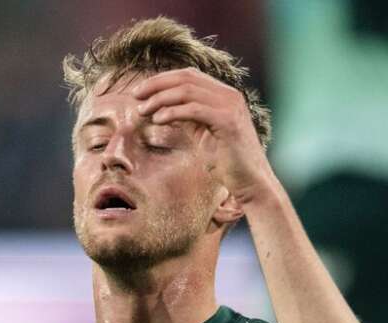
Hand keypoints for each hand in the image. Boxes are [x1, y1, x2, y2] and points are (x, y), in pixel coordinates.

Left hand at [131, 68, 276, 206]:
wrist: (251, 183)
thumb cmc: (227, 163)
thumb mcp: (203, 134)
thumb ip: (188, 119)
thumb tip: (162, 110)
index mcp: (224, 95)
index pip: (189, 75)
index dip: (162, 80)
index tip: (141, 92)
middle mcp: (230, 95)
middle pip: (186, 77)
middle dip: (157, 84)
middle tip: (136, 96)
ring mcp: (231, 106)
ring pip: (188, 91)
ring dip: (161, 99)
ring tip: (143, 110)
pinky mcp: (228, 122)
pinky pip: (194, 109)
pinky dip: (173, 112)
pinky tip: (158, 120)